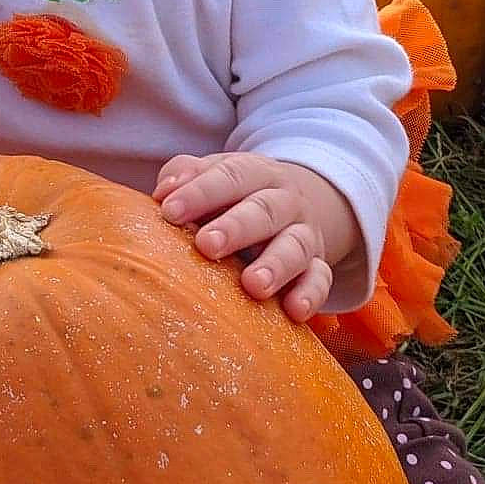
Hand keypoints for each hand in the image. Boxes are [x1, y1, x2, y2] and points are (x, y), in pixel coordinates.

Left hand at [153, 151, 358, 321]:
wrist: (293, 205)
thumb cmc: (234, 196)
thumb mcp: (214, 176)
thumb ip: (186, 176)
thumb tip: (164, 192)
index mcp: (256, 172)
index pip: (231, 176)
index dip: (201, 192)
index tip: (170, 211)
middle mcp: (285, 201)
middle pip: (264, 210)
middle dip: (236, 228)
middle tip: (207, 245)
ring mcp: (305, 234)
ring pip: (296, 246)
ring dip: (276, 265)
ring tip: (254, 286)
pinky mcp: (318, 265)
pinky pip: (321, 279)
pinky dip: (310, 295)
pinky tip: (295, 311)